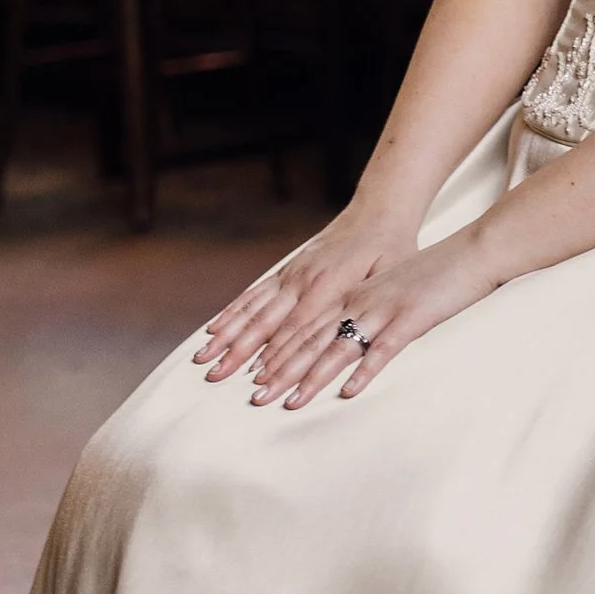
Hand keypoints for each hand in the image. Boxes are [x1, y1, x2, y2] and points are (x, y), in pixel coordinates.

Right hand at [197, 201, 415, 388]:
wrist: (378, 213)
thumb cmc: (390, 249)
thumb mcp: (390, 277)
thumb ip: (369, 304)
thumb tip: (358, 335)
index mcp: (328, 286)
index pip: (297, 330)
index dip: (276, 356)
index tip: (258, 380)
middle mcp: (302, 280)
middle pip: (264, 324)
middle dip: (238, 353)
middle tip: (216, 378)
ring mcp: (290, 275)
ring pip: (252, 310)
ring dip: (227, 337)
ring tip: (204, 359)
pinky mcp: (286, 271)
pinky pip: (254, 295)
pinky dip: (232, 313)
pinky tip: (214, 329)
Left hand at [239, 229, 504, 408]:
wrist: (470, 251)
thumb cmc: (434, 273)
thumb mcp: (391, 289)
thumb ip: (369, 310)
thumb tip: (353, 337)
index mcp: (353, 296)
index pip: (305, 327)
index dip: (278, 353)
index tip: (255, 377)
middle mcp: (359, 302)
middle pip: (311, 340)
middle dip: (281, 371)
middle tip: (256, 396)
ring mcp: (383, 310)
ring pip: (337, 347)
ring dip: (311, 377)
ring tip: (290, 401)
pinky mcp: (410, 318)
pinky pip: (382, 350)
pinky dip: (364, 371)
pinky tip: (349, 392)